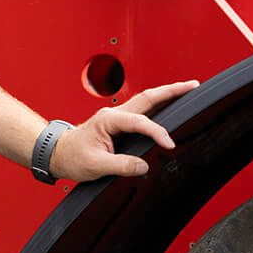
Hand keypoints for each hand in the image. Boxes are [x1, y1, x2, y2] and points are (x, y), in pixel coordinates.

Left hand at [52, 80, 198, 181]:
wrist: (60, 153)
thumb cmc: (73, 156)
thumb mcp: (95, 165)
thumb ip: (121, 165)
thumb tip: (143, 166)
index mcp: (107, 120)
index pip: (139, 122)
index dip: (156, 132)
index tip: (169, 144)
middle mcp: (114, 114)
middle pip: (147, 98)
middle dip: (171, 91)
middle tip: (193, 86)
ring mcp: (118, 117)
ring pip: (147, 101)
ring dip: (168, 95)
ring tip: (189, 90)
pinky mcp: (121, 124)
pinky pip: (144, 112)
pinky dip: (160, 107)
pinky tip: (172, 107)